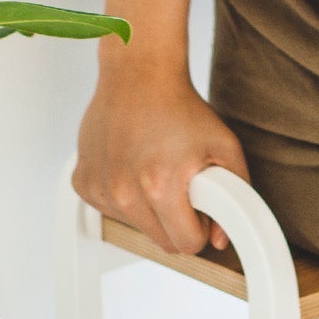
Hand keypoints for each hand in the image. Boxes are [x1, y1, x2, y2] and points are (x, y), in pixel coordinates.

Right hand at [72, 66, 250, 253]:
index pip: (185, 244)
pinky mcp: (82, 182)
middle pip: (161, 240)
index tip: (200, 209)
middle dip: (177, 222)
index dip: (200, 229)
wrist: (139, 74)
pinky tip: (133, 167)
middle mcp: (123, 191)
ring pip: (135, 227)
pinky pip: (111, 210)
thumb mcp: (225, 148)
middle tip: (182, 188)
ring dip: (150, 211)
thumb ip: (235, 197)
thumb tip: (218, 239)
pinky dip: (124, 198)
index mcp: (159, 186)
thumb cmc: (181, 108)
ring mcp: (99, 187)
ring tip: (156, 171)